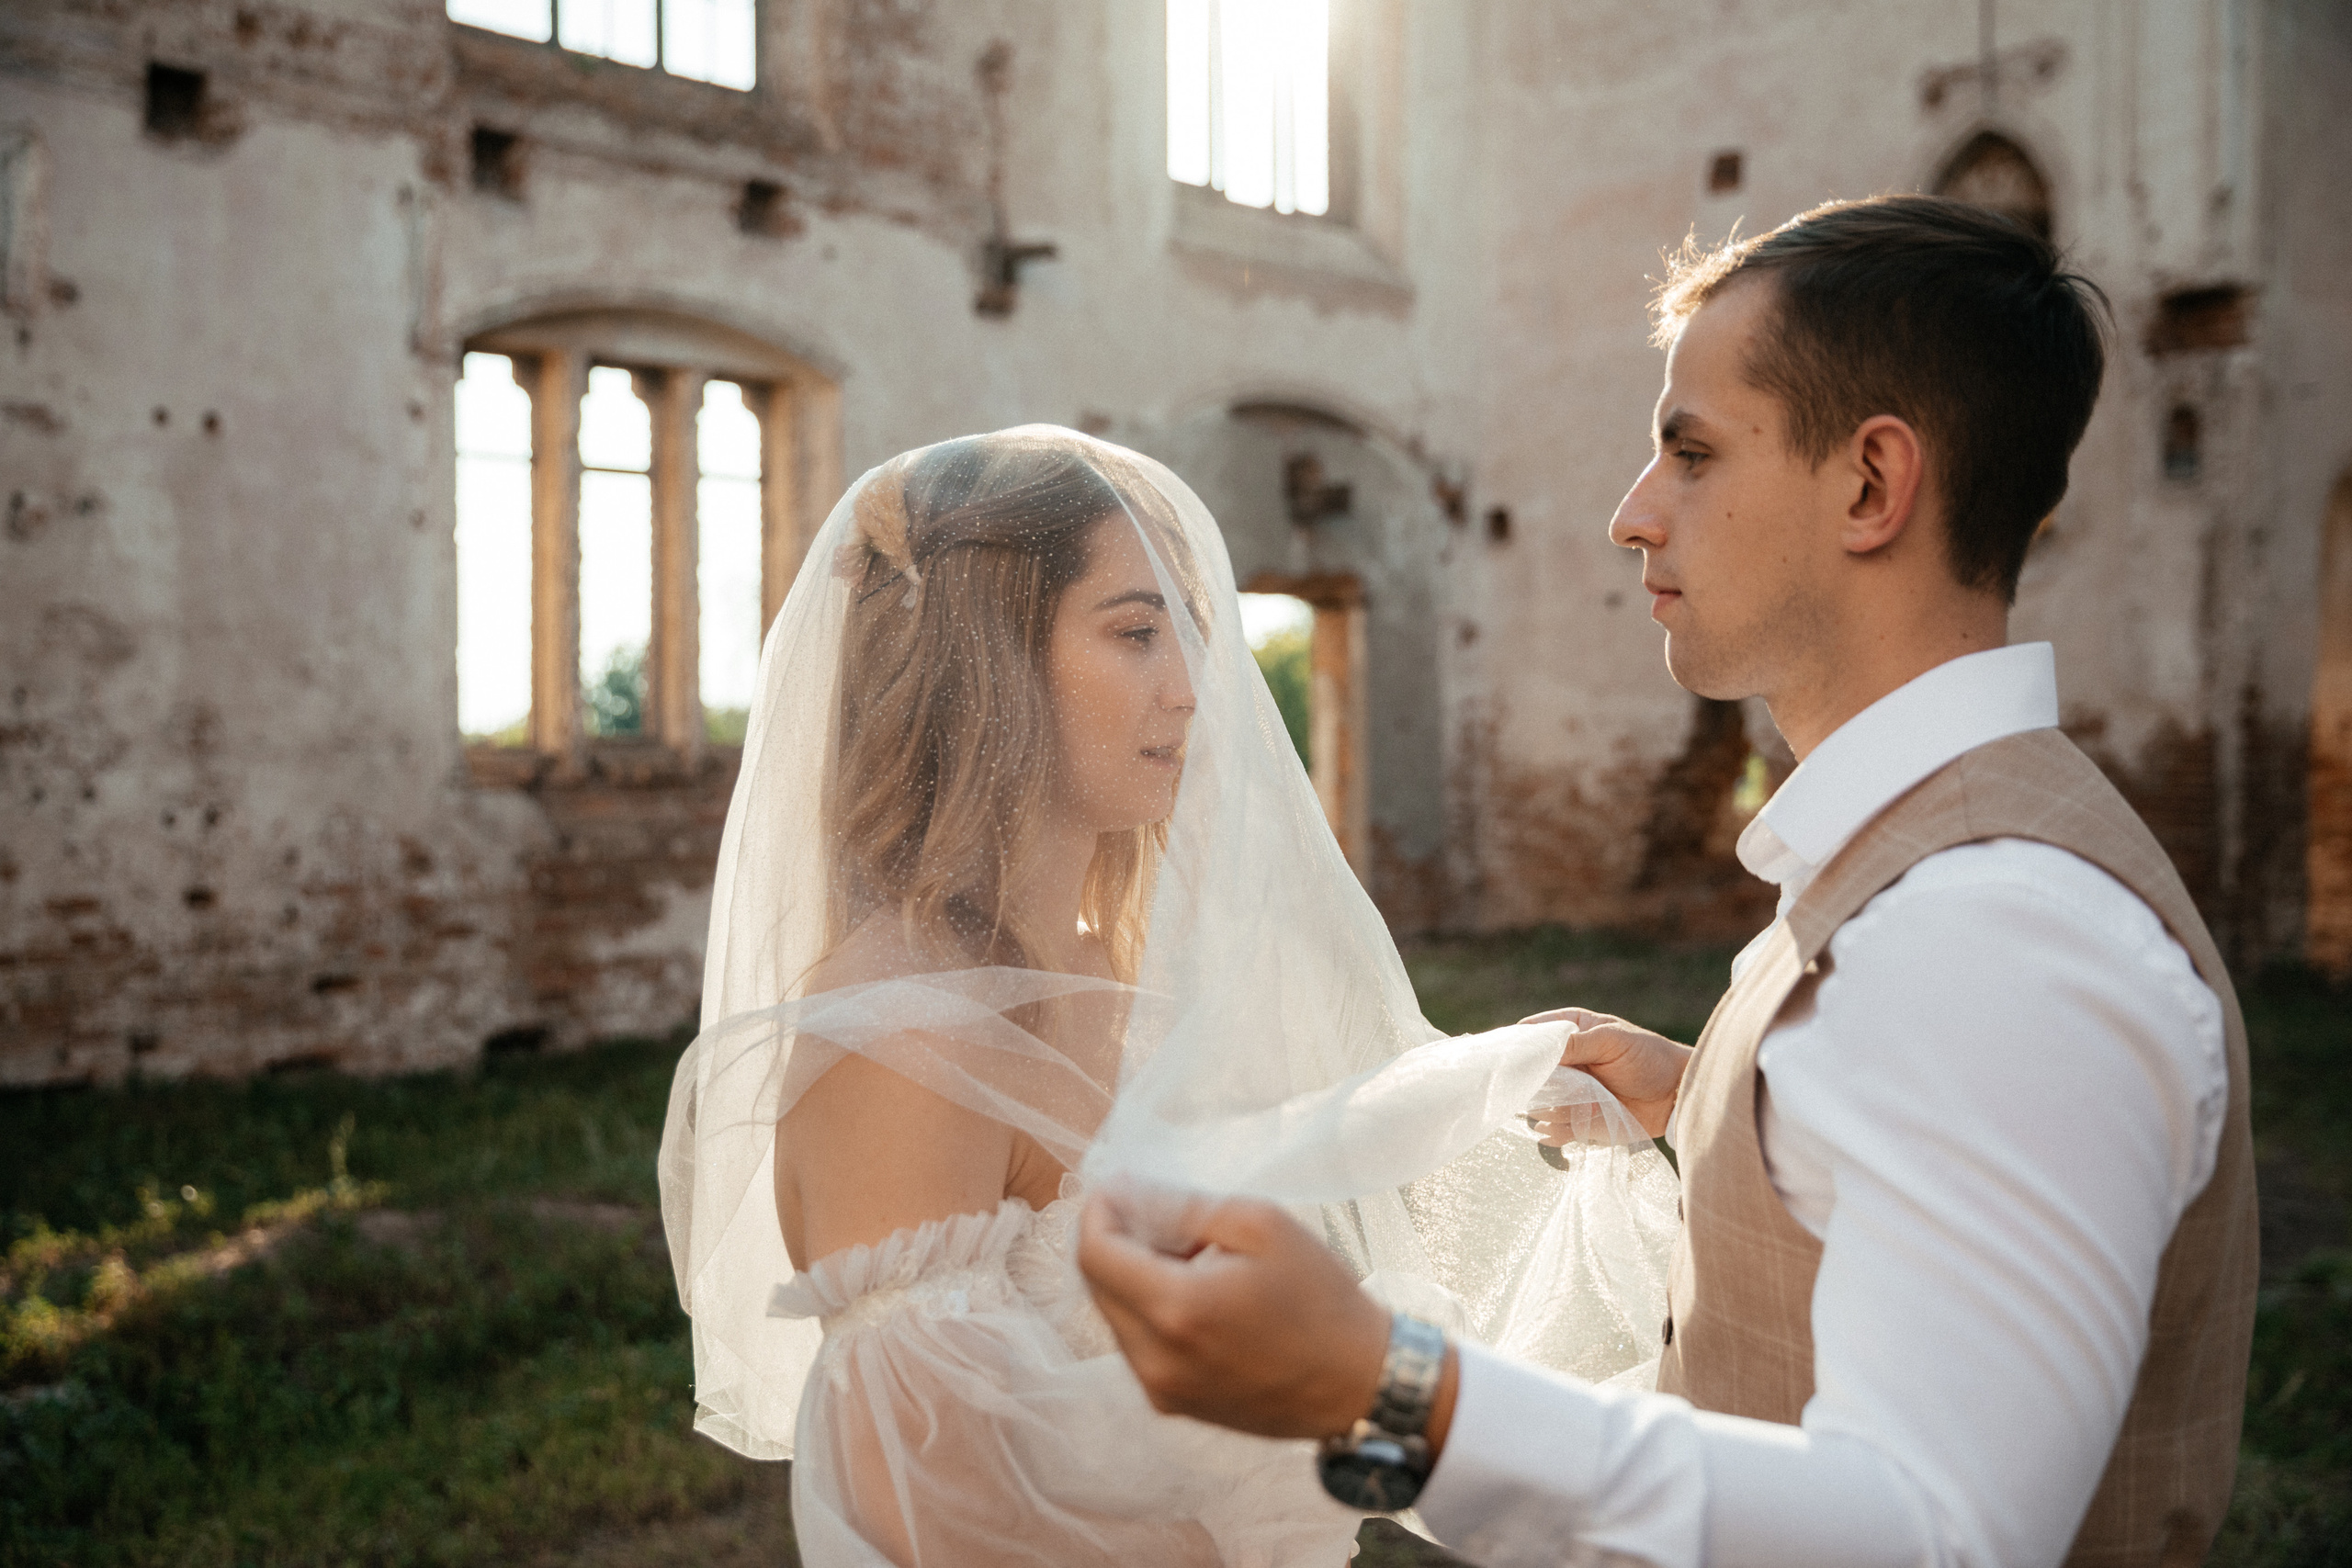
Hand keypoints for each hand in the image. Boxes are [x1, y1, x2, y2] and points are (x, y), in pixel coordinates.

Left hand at [1076, 1188, 1395, 1440]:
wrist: (1362, 1382)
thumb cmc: (1320, 1297)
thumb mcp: (1260, 1225)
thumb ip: (1183, 1206)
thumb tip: (1125, 1194)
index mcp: (1176, 1310)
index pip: (1094, 1254)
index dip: (1098, 1212)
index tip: (1120, 1188)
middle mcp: (1155, 1359)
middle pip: (1098, 1285)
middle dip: (1118, 1242)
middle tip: (1164, 1218)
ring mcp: (1161, 1390)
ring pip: (1115, 1316)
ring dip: (1136, 1278)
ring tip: (1193, 1260)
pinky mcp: (1173, 1405)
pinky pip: (1138, 1346)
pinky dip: (1152, 1312)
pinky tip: (1199, 1297)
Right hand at [1523, 1006, 1691, 1139]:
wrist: (1677, 1095)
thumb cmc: (1648, 1058)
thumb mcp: (1613, 1041)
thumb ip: (1576, 1044)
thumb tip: (1538, 1050)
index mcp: (1570, 1030)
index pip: (1531, 1034)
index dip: (1519, 1047)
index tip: (1511, 1061)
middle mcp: (1565, 1061)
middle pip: (1529, 1073)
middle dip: (1535, 1084)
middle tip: (1552, 1091)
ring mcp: (1569, 1091)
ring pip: (1538, 1103)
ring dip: (1550, 1109)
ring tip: (1579, 1107)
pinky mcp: (1578, 1118)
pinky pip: (1553, 1129)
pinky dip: (1554, 1132)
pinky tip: (1560, 1131)